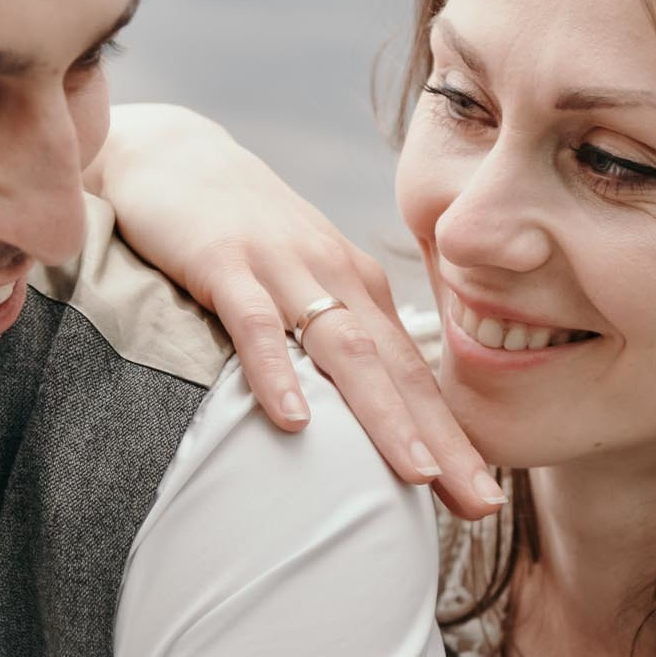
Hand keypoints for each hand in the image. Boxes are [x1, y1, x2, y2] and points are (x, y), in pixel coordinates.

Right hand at [91, 105, 504, 518]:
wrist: (171, 152)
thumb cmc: (235, 227)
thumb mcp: (294, 282)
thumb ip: (323, 339)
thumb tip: (351, 421)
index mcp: (357, 288)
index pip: (414, 375)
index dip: (451, 437)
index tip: (484, 499)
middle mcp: (335, 276)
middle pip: (398, 369)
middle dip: (443, 440)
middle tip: (481, 504)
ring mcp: (282, 267)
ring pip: (345, 348)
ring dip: (384, 414)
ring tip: (416, 474)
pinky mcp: (224, 260)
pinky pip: (255, 324)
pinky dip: (276, 371)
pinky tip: (292, 422)